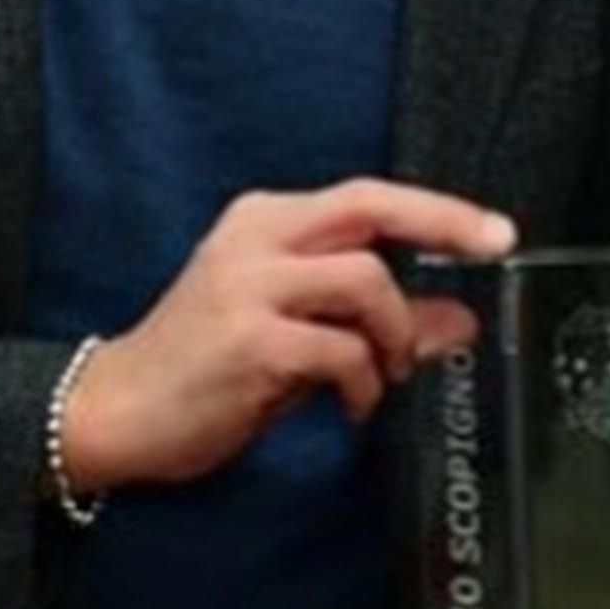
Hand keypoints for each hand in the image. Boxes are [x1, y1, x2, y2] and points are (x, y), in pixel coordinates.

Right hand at [61, 179, 510, 494]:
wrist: (115, 411)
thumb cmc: (204, 371)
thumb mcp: (297, 338)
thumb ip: (372, 324)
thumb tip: (456, 320)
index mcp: (262, 223)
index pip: (366, 197)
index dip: (436, 210)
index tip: (494, 232)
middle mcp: (254, 241)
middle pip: (370, 210)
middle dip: (443, 226)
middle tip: (490, 255)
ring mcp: (249, 288)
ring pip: (366, 281)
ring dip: (395, 334)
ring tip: (384, 374)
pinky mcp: (250, 341)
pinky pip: (343, 350)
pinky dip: (365, 383)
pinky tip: (353, 406)